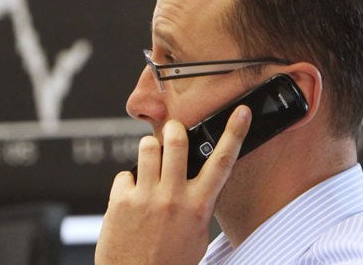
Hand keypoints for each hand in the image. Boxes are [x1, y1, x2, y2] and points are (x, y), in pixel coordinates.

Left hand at [95, 106, 250, 264]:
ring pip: (147, 147)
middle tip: (173, 131)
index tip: (241, 112)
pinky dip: (128, 183)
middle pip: (177, 140)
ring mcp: (146, 197)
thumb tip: (196, 178)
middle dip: (175, 129)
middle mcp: (173, 197)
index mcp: (198, 206)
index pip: (222, 161)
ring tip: (151, 164)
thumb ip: (198, 203)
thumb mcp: (197, 234)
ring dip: (150, 150)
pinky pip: (125, 174)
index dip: (235, 133)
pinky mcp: (121, 201)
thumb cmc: (169, 262)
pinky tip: (131, 199)